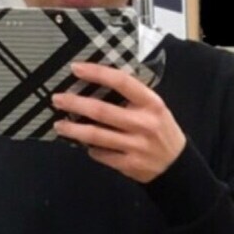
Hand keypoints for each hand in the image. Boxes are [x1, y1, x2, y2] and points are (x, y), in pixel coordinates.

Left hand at [51, 61, 185, 182]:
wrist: (176, 165)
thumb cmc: (161, 131)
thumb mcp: (155, 108)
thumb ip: (132, 98)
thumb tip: (98, 86)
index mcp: (151, 103)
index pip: (121, 82)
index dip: (97, 73)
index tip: (76, 68)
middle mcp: (143, 123)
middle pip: (101, 111)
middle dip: (75, 104)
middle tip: (58, 99)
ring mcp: (135, 146)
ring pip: (96, 136)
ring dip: (74, 131)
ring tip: (59, 125)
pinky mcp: (129, 164)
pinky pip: (102, 155)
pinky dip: (90, 149)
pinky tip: (84, 145)